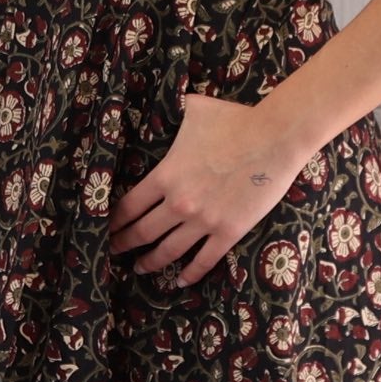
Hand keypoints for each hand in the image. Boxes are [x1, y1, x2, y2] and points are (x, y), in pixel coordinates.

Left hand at [107, 89, 308, 287]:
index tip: (106, 226)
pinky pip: (204, 261)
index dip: (114, 219)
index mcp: (166, 176)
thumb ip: (173, 111)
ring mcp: (204, 221)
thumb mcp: (193, 109)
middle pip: (142, 232)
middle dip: (123, 244)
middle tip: (113, 250)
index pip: (128, 206)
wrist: (275, 137)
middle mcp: (180, 203)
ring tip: (139, 267)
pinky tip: (179, 281)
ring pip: (168, 251)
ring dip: (150, 262)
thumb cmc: (234, 120)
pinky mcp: (229, 232)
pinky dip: (189, 274)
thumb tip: (163, 99)